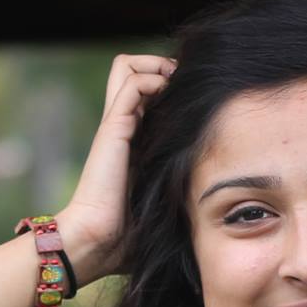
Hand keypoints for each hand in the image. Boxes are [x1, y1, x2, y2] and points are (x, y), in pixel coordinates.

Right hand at [52, 53, 175, 283]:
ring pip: (126, 64)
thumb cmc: (125, 237)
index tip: (192, 99)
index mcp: (131, 142)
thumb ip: (178, 196)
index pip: (143, 92)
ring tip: (174, 84)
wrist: (94, 242)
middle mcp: (121, 127)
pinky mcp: (113, 129)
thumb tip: (212, 213)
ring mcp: (115, 125)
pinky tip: (167, 96)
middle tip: (180, 84)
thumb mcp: (161, 206)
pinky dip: (151, 78)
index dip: (168, 85)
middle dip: (159, 64)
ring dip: (155, 64)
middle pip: (129, 68)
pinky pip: (131, 83)